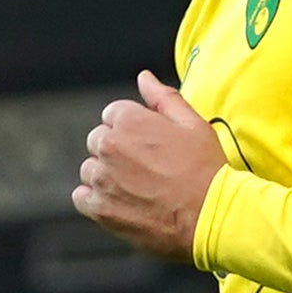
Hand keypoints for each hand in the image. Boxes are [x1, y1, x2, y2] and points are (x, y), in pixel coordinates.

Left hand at [72, 71, 224, 261]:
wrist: (210, 215)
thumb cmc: (205, 168)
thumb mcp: (192, 123)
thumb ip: (162, 97)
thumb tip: (144, 77)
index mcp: (128, 119)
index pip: (113, 114)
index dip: (133, 129)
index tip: (149, 145)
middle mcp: (108, 145)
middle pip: (98, 140)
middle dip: (117, 150)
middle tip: (146, 168)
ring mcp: (101, 178)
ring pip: (90, 170)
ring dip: (106, 175)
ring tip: (137, 187)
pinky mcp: (99, 208)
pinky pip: (81, 198)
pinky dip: (95, 200)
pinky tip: (121, 202)